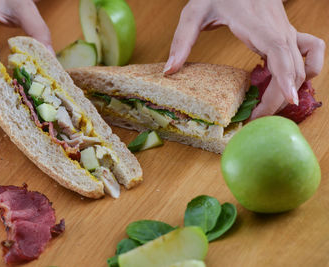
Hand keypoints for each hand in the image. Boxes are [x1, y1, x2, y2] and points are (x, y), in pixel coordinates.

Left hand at [164, 0, 324, 119]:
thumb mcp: (194, 12)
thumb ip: (182, 40)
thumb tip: (171, 70)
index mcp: (257, 25)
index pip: (280, 52)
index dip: (286, 78)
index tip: (289, 100)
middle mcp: (278, 30)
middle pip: (293, 69)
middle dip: (278, 98)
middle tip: (254, 118)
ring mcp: (286, 32)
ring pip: (302, 65)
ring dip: (290, 88)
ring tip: (266, 106)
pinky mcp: (286, 33)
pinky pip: (309, 51)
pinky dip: (304, 69)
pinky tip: (283, 81)